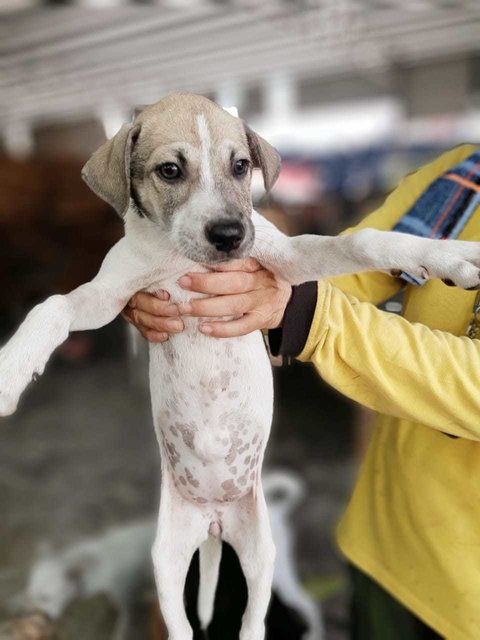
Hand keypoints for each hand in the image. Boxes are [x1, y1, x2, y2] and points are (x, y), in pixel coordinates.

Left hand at [122, 258, 291, 340]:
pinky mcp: (262, 320)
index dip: (217, 263)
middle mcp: (261, 282)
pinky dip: (222, 329)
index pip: (237, 261)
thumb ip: (235, 258)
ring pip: (234, 305)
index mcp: (258, 263)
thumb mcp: (256, 261)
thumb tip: (201, 250)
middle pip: (233, 283)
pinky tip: (204, 328)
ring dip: (207, 307)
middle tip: (182, 282)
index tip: (194, 261)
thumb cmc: (263, 277)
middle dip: (205, 283)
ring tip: (185, 308)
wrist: (290, 299)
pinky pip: (241, 327)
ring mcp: (262, 302)